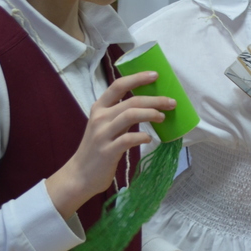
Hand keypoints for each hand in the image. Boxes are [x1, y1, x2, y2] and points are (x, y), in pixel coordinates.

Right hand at [47, 71, 176, 218]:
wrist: (79, 176)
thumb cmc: (97, 148)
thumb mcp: (104, 126)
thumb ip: (120, 114)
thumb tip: (149, 104)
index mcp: (99, 108)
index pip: (118, 86)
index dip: (137, 78)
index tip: (155, 75)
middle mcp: (100, 118)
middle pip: (131, 101)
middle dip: (154, 99)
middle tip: (171, 102)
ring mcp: (102, 134)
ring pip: (130, 115)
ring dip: (151, 114)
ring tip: (162, 117)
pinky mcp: (107, 151)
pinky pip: (128, 139)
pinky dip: (142, 136)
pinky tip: (149, 138)